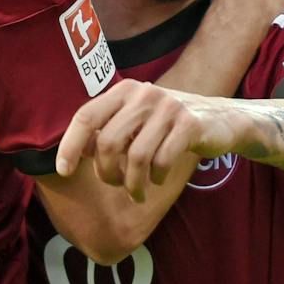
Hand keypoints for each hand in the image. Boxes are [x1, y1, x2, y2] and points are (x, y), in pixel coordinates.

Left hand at [56, 79, 229, 200]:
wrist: (219, 120)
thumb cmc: (167, 126)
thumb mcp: (135, 122)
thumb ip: (108, 132)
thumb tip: (80, 150)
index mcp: (124, 91)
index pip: (86, 116)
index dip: (70, 145)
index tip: (63, 171)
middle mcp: (144, 93)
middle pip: (108, 142)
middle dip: (107, 173)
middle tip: (116, 185)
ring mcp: (169, 107)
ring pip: (135, 156)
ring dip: (132, 184)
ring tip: (136, 193)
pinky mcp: (190, 124)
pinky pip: (162, 161)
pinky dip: (155, 178)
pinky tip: (157, 181)